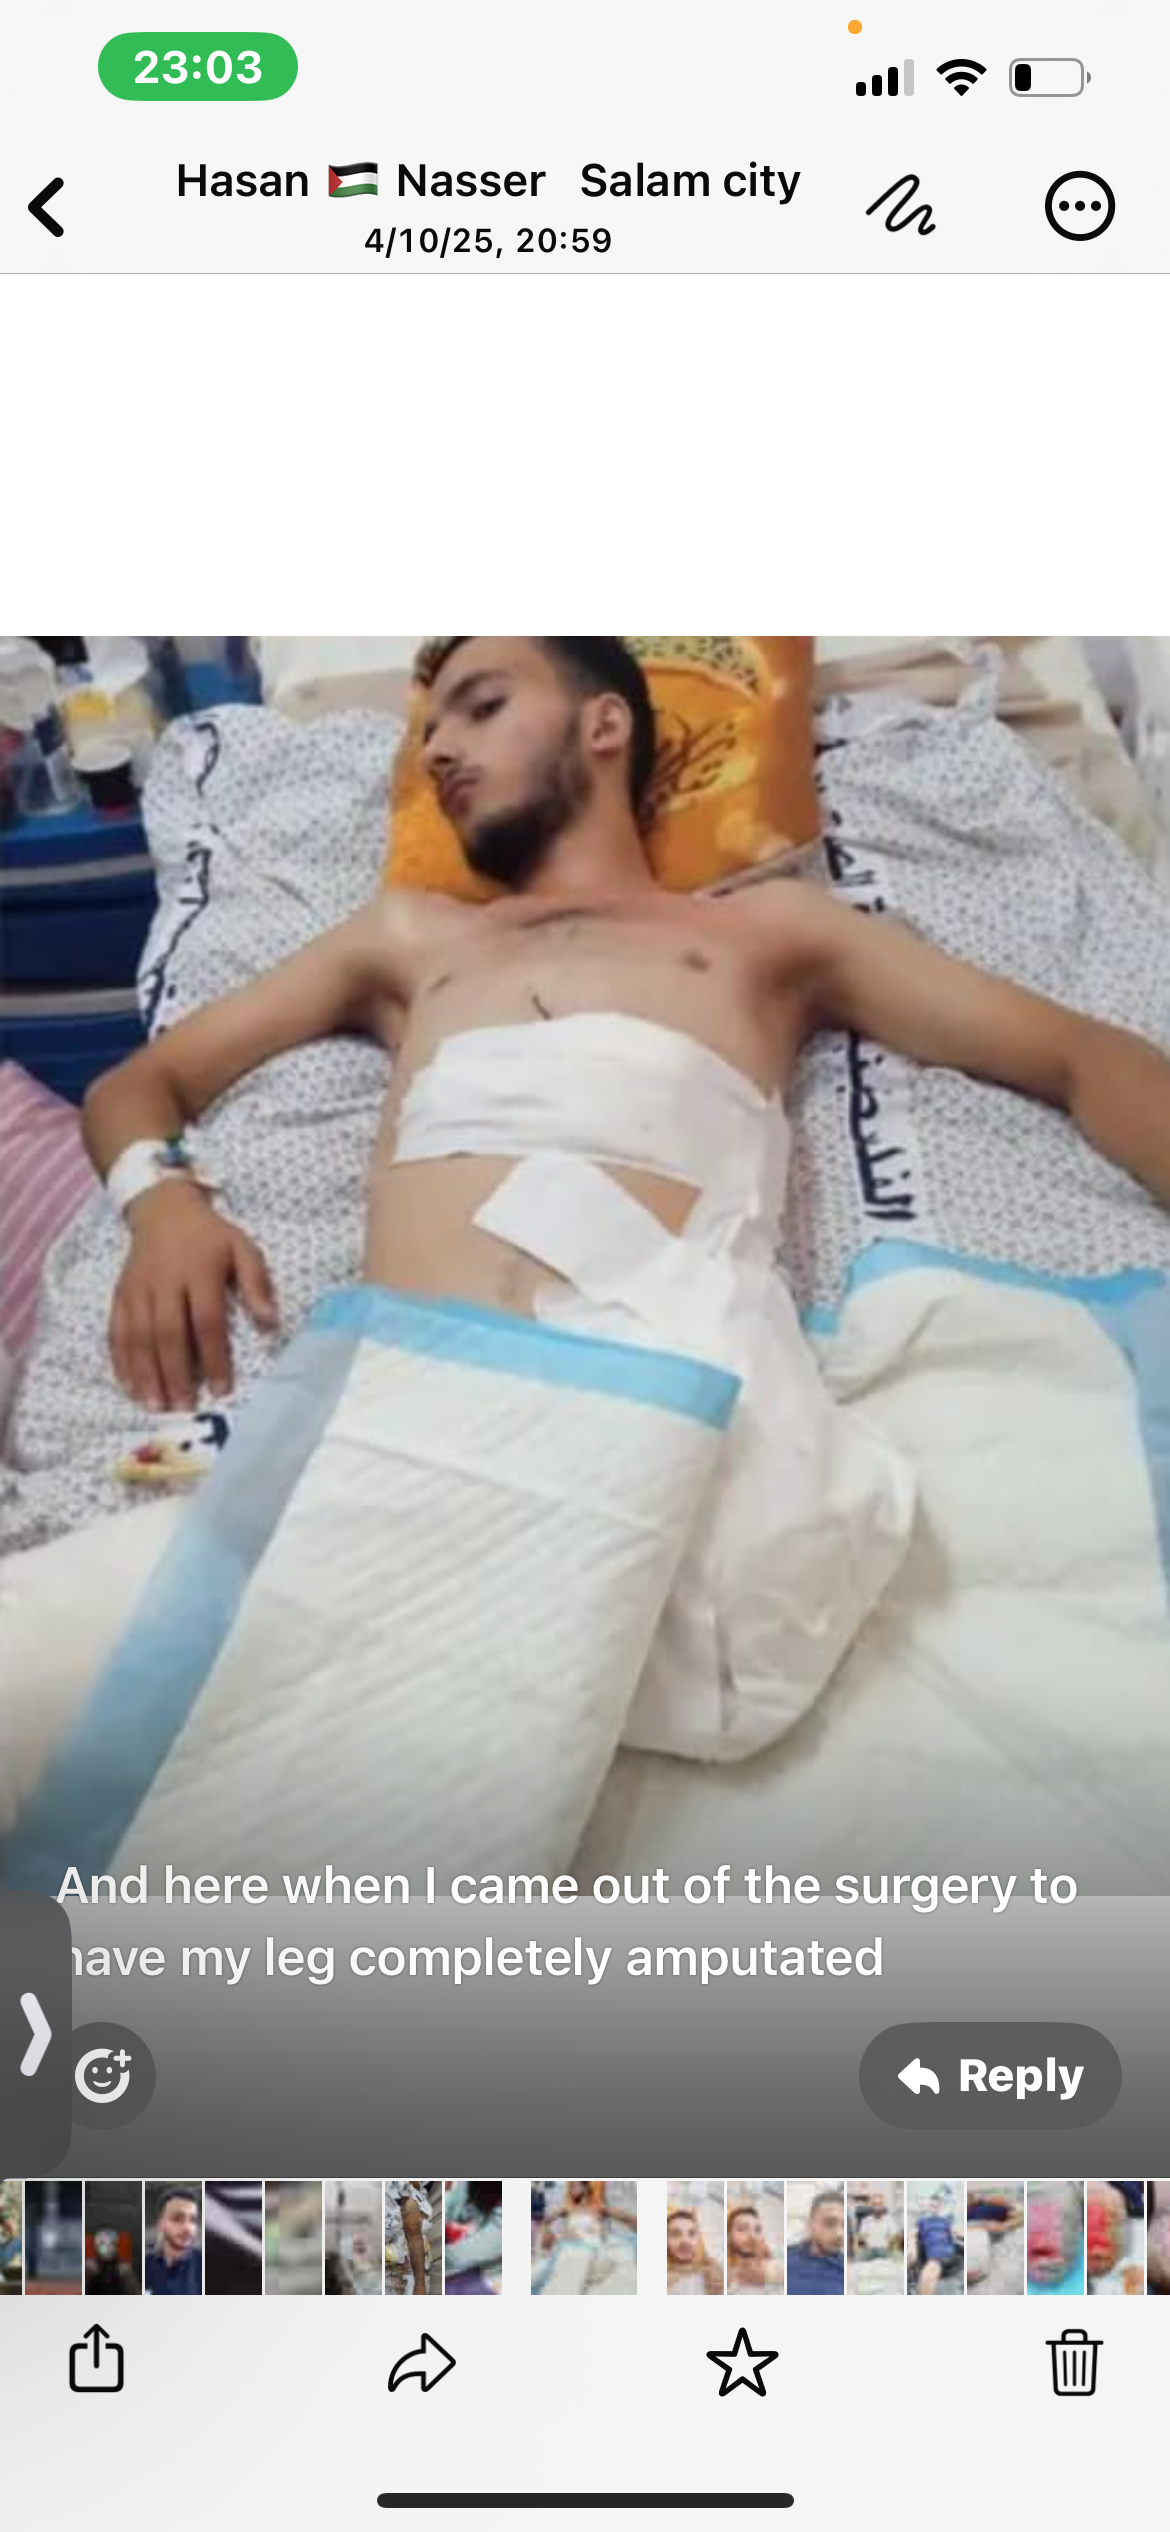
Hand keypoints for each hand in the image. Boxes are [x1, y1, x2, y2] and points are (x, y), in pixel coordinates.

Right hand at [110, 1184, 277, 1409]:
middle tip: (183, 1407)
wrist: (164, 1209)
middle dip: (175, 1373)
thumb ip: (256, 1283)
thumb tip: (270, 1323)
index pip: (207, 1321)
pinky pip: (116, 1330)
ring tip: (155, 1406)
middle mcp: (165, 1282)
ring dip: (146, 1374)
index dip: (214, 1357)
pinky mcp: (121, 1294)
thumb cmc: (210, 1236)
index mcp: (199, 1272)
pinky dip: (121, 1360)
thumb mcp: (242, 1248)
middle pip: (168, 1334)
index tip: (222, 1389)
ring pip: (139, 1337)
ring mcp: (138, 1289)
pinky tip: (129, 1385)